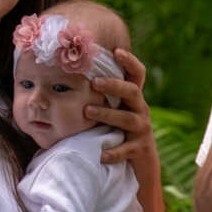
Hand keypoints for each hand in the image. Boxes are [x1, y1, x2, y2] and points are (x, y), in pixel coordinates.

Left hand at [87, 47, 156, 165]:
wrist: (140, 161)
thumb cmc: (118, 130)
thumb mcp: (114, 110)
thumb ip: (101, 95)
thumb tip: (69, 73)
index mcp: (133, 98)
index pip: (137, 74)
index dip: (130, 61)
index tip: (116, 51)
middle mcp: (140, 109)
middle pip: (131, 91)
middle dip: (113, 85)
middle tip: (94, 83)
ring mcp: (142, 129)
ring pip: (127, 118)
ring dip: (107, 114)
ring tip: (87, 111)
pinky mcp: (139, 149)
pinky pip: (126, 150)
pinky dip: (113, 152)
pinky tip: (101, 154)